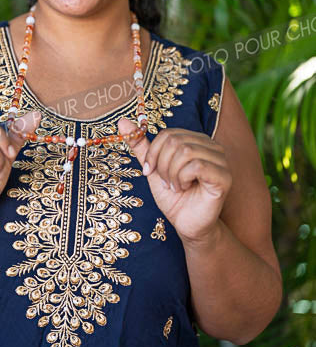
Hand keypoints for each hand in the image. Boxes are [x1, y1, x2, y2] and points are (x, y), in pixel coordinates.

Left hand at [117, 117, 231, 243]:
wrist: (187, 225)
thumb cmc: (174, 197)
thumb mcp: (153, 169)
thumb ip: (142, 146)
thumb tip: (121, 122)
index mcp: (197, 141)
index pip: (168, 134)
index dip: (153, 153)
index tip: (149, 171)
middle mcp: (212, 146)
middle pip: (175, 141)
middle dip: (162, 165)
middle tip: (167, 183)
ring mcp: (221, 160)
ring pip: (185, 152)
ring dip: (172, 174)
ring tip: (176, 187)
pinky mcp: (224, 176)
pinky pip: (196, 166)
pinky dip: (182, 179)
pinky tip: (185, 188)